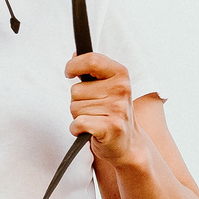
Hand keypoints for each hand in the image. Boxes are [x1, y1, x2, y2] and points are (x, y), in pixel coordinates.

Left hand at [66, 52, 147, 169]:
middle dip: (77, 102)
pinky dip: (77, 129)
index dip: (74, 65)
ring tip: (95, 120)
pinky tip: (89, 131)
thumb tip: (74, 54)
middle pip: (75, 90)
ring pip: (74, 108)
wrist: (129, 144)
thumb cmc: (113, 113)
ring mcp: (117, 109)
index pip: (91, 60)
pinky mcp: (110, 128)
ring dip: (78, 117)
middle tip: (94, 110)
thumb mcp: (108, 86)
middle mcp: (121, 89)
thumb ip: (92, 70)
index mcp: (121, 74)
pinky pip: (78, 123)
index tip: (69, 73)